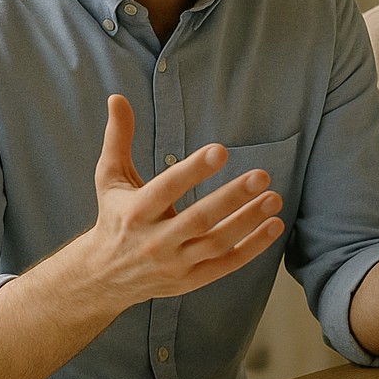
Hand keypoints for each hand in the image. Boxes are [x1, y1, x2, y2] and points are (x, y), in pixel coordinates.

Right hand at [87, 95, 285, 306]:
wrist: (104, 277)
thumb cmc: (113, 217)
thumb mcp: (110, 178)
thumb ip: (118, 138)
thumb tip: (117, 97)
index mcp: (135, 211)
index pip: (167, 189)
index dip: (193, 170)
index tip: (220, 150)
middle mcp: (155, 240)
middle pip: (199, 219)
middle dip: (232, 197)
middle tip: (262, 175)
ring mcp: (175, 264)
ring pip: (217, 242)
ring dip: (248, 221)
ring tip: (274, 198)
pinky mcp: (190, 280)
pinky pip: (226, 265)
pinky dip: (253, 248)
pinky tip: (273, 225)